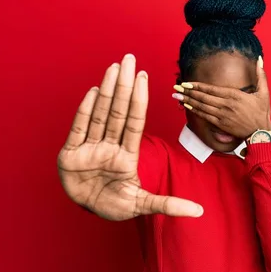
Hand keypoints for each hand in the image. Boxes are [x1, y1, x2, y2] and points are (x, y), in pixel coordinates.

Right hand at [57, 54, 203, 220]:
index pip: (135, 122)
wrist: (86, 211)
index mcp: (126, 155)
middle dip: (125, 86)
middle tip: (130, 59)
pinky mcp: (71, 154)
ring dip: (107, 91)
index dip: (139, 100)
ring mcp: (90, 148)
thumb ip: (169, 205)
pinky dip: (85, 111)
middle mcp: (109, 146)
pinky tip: (94, 92)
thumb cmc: (114, 205)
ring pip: (99, 114)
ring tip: (115, 68)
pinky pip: (78, 129)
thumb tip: (199, 212)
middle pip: (118, 111)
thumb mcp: (143, 205)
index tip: (145, 77)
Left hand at [173, 56, 270, 138]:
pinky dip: (195, 111)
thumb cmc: (262, 112)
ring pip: (202, 106)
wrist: (261, 132)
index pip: (211, 89)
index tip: (186, 82)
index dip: (197, 85)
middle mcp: (226, 104)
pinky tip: (187, 107)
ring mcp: (222, 115)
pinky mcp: (221, 124)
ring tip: (177, 96)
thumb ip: (261, 74)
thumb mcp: (264, 92)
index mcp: (234, 95)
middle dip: (188, 92)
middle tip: (176, 87)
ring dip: (188, 101)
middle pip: (203, 97)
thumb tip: (259, 59)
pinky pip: (205, 116)